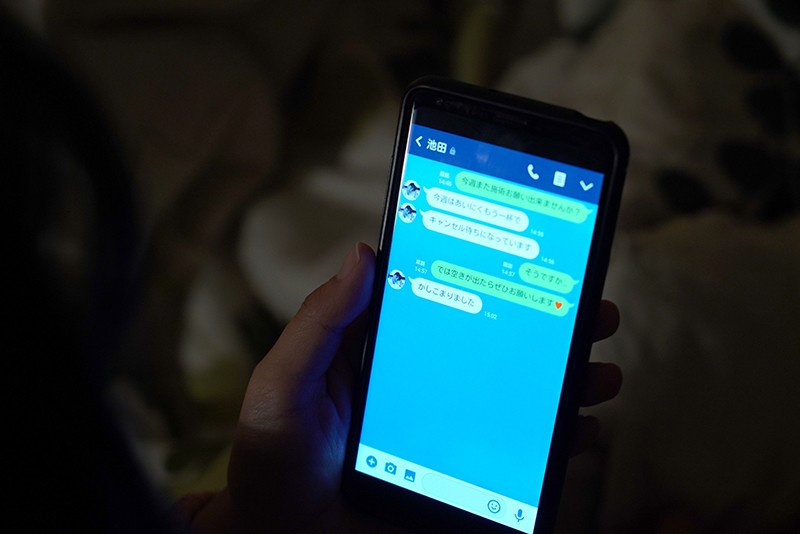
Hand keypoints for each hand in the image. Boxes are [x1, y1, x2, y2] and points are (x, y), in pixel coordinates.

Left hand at [191, 243, 620, 532]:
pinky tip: (583, 431)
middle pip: (500, 345)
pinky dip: (561, 442)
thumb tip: (365, 253)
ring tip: (602, 372)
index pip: (449, 302)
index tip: (533, 257)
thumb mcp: (284, 386)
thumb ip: (320, 323)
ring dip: (569, 380)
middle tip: (594, 312)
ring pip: (521, 397)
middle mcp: (429, 384)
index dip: (493, 278)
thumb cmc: (274, 462)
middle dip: (552, 328)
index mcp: (386, 353)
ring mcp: (453, 432)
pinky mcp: (468, 477)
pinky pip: (523, 456)